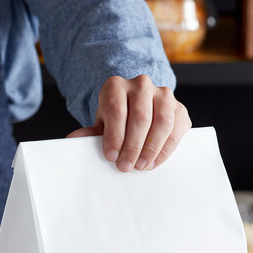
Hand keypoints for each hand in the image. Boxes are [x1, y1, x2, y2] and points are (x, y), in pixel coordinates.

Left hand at [67, 75, 190, 171]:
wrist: (136, 110)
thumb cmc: (116, 121)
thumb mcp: (102, 125)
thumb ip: (90, 134)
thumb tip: (73, 140)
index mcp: (115, 86)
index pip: (116, 110)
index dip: (114, 136)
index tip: (111, 157)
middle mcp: (141, 84)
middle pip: (140, 117)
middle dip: (132, 146)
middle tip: (126, 167)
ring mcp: (163, 94)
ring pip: (161, 122)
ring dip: (151, 148)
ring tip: (141, 167)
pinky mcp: (179, 108)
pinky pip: (176, 129)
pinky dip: (166, 149)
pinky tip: (154, 162)